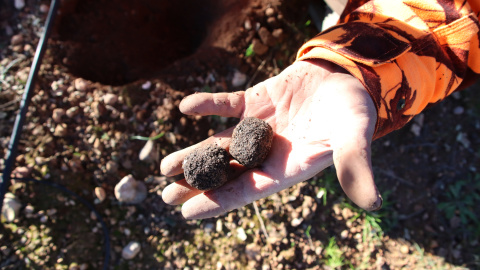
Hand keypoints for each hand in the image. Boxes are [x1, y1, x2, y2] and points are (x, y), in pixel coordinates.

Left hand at [160, 59, 381, 218]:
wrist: (348, 78)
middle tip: (165, 195)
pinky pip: (227, 105)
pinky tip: (187, 106)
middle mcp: (267, 151)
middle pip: (226, 172)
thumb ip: (355, 164)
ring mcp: (258, 127)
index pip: (247, 190)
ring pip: (220, 144)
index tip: (187, 213)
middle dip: (197, 184)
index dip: (218, 202)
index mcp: (287, 167)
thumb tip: (371, 202)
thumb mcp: (355, 137)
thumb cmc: (353, 111)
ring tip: (165, 167)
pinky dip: (208, 105)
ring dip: (194, 154)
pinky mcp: (255, 101)